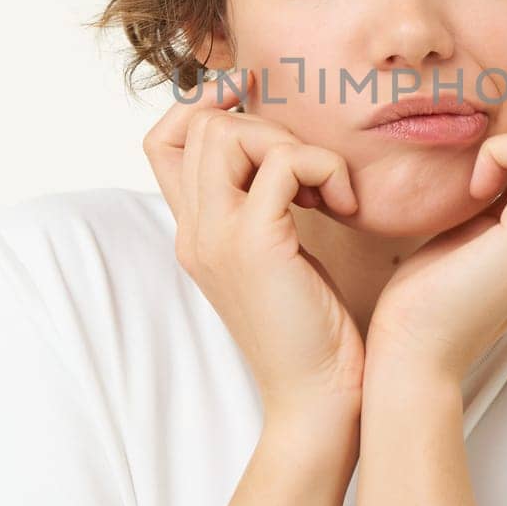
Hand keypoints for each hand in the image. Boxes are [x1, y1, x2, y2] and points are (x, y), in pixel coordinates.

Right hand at [143, 67, 365, 423]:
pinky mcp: (256, 244)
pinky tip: (343, 206)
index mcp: (194, 231)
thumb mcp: (276, 254)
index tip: (259, 114)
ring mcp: (218, 236)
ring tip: (326, 191)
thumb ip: (265, 205)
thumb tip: (286, 151)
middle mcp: (194, 230)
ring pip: (232, 132)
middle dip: (266, 126)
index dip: (205, 107)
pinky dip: (324, 168)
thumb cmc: (312, 329)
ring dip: (294, 144)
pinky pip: (284, 161)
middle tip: (310, 172)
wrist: (318, 398)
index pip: (163, 139)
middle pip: (203, 125)